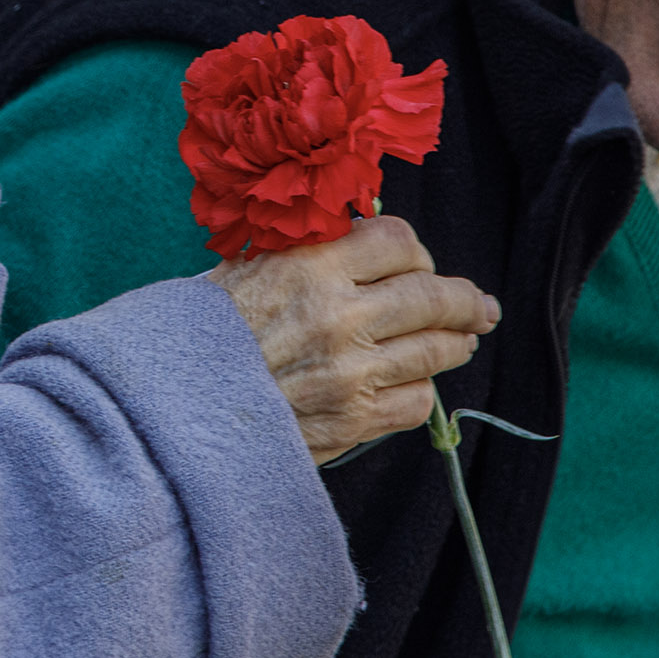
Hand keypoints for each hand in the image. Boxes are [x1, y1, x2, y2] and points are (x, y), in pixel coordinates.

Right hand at [209, 214, 498, 463]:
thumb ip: (305, 250)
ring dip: (455, 342)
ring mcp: (352, 372)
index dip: (416, 251)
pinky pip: (417, 401)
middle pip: (433, 296)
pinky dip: (422, 389)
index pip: (398, 241)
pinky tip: (412, 382)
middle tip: (479, 306)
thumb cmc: (204, 333)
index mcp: (310, 266)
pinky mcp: (353, 421)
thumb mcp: (244, 268)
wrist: (179, 406)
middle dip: (464, 300)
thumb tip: (360, 236)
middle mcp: (340, 315)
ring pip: (436, 349)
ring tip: (461, 340)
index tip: (418, 261)